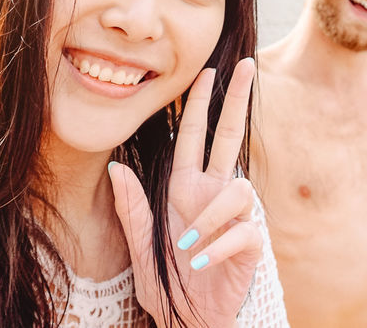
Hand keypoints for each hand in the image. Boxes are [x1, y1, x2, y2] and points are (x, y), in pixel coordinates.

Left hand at [110, 59, 259, 327]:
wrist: (190, 321)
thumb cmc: (167, 284)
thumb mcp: (140, 246)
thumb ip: (131, 208)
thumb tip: (115, 167)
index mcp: (187, 189)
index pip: (196, 136)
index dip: (202, 104)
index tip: (208, 71)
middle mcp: (213, 195)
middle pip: (230, 136)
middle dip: (237, 100)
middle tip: (245, 65)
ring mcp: (236, 218)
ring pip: (238, 190)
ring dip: (210, 218)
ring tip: (187, 246)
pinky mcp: (251, 244)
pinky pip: (240, 232)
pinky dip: (216, 247)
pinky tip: (199, 263)